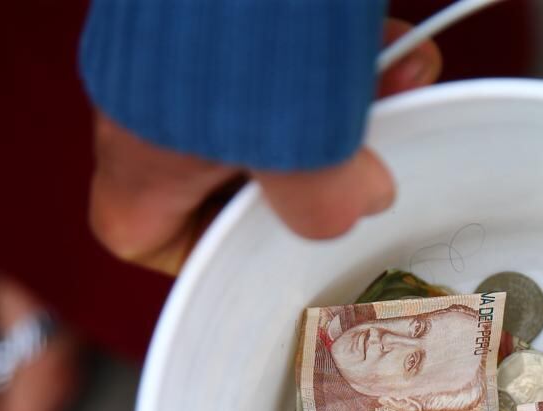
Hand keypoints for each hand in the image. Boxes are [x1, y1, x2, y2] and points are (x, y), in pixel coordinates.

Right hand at [87, 19, 441, 274]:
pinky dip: (344, 55)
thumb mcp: (296, 146)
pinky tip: (399, 47)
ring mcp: (189, 48)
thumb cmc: (244, 27)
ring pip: (275, 106)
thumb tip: (361, 204)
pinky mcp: (233, 8)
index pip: (139, 232)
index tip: (267, 250)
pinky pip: (291, 50)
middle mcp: (151, 100)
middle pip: (228, 171)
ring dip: (346, 107)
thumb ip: (324, 199)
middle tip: (364, 165)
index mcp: (143, 152)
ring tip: (403, 87)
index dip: (201, 254)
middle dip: (312, 171)